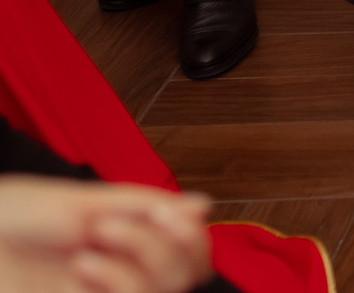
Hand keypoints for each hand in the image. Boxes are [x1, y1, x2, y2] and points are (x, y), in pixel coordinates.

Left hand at [0, 176, 212, 292]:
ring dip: (138, 257)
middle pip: (188, 275)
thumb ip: (146, 206)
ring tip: (94, 239)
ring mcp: (104, 292)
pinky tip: (84, 265)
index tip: (168, 212)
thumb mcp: (87, 202)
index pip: (194, 254)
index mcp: (131, 242)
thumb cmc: (20, 215)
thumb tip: (203, 206)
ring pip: (162, 290)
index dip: (194, 237)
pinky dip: (117, 280)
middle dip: (163, 244)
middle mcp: (124, 272)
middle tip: (116, 224)